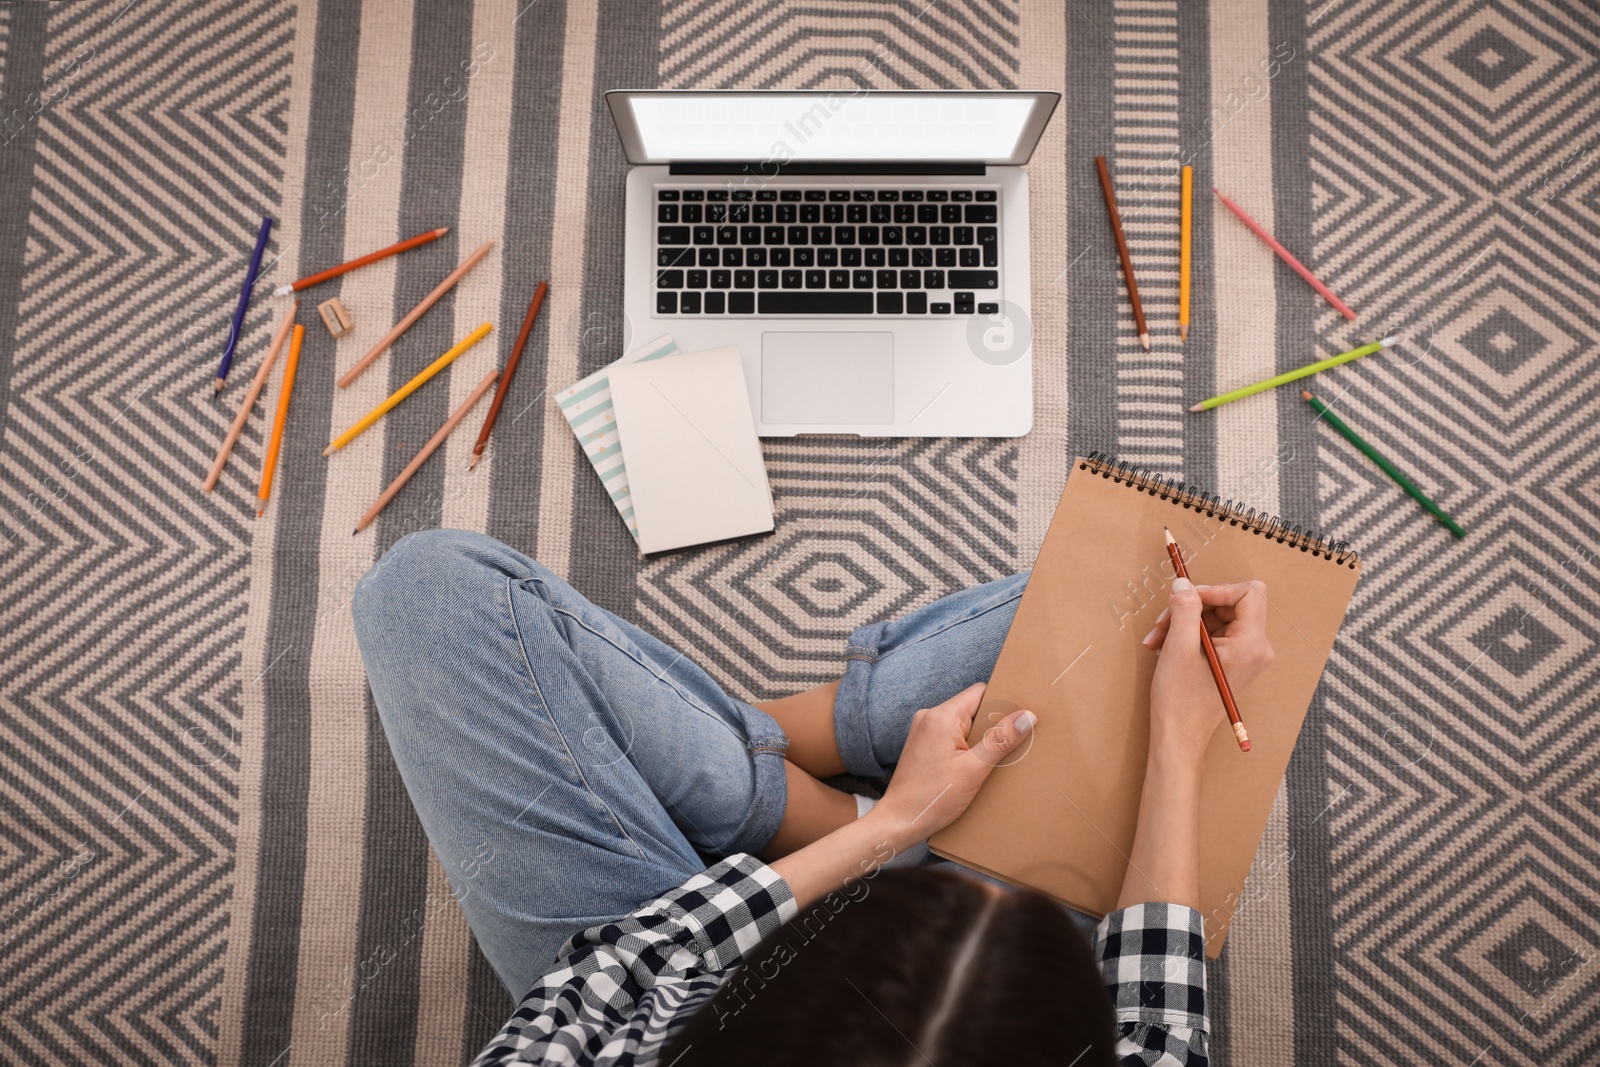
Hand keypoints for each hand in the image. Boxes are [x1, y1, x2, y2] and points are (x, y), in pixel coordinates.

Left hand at [871, 683, 1034, 845]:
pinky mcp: (924, 746)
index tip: (1022, 715)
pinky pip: (953, 737)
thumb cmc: (933, 797)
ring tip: (997, 758)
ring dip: (982, 739)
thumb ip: (1001, 740)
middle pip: (973, 708)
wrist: (899, 821)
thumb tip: (1027, 716)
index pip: (980, 693)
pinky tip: (978, 765)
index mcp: (941, 716)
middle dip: (994, 724)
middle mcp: (930, 717)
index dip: (1003, 701)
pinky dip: (968, 747)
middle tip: (1015, 742)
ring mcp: (924, 731)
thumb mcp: (974, 769)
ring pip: (964, 724)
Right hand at [1143, 578, 1273, 758]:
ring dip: (1185, 622)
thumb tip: (1184, 584)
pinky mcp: (1234, 661)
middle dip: (1193, 607)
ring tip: (1158, 638)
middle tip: (1163, 621)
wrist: (1179, 737)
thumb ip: (1185, 610)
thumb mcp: (1179, 648)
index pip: (1248, 593)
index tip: (1187, 598)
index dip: (1216, 589)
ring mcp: (1246, 656)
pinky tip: (1165, 646)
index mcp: (1251, 644)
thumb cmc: (1180, 700)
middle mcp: (1257, 648)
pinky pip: (1214, 633)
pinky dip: (1188, 634)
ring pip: (1218, 617)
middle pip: (1230, 604)